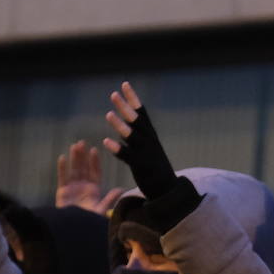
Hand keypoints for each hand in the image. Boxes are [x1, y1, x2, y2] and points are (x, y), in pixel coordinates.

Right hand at [56, 140, 123, 213]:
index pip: (95, 172)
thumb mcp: (101, 209)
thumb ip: (109, 199)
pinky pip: (62, 177)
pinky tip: (63, 158)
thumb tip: (121, 189)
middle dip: (83, 156)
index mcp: (93, 189)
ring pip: (73, 170)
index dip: (94, 162)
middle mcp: (83, 186)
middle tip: (82, 143)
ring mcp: (72, 188)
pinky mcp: (62, 191)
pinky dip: (62, 168)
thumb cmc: (89, 220)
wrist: (75, 229)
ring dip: (74, 158)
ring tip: (75, 146)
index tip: (94, 150)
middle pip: (83, 168)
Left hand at [103, 82, 177, 199]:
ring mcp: (145, 153)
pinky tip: (106, 142)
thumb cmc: (155, 166)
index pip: (142, 113)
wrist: (167, 189)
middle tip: (113, 95)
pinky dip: (117, 149)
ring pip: (131, 137)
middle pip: (136, 121)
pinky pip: (127, 156)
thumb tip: (124, 116)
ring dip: (120, 126)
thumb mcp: (148, 145)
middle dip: (125, 108)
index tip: (125, 84)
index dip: (133, 99)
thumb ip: (136, 132)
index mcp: (150, 135)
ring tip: (108, 114)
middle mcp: (149, 141)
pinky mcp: (141, 166)